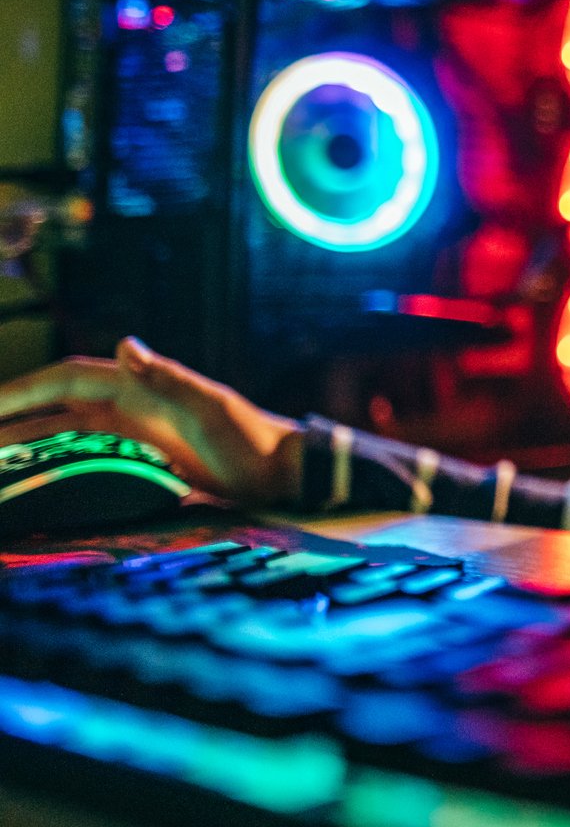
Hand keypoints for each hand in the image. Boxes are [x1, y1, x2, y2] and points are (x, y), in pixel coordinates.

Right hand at [0, 338, 301, 505]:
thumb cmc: (254, 441)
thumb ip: (169, 380)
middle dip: (13, 416)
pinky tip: (34, 481)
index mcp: (141, 388)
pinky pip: (87, 457)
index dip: (23, 389)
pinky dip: (56, 463)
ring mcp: (137, 433)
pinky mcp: (145, 460)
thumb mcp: (211, 409)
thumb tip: (128, 345)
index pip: (67, 378)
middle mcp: (132, 406)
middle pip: (56, 404)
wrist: (286, 471)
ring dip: (27, 440)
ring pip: (65, 431)